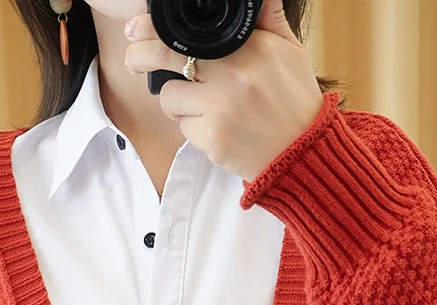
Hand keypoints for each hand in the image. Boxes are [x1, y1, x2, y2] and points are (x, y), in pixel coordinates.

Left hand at [123, 0, 324, 182]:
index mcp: (251, 47)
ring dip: (179, 104)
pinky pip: (184, 129)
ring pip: (170, 98)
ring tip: (206, 109)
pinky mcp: (213, 139)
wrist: (302, 153)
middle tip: (133, 60)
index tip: (136, 30)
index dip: (155, 30)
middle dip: (141, 57)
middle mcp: (233, 74)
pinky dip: (195, 130)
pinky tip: (218, 131)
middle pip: (166, 57)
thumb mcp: (290, 51)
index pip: (190, 31)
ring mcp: (221, 108)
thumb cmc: (295, 102)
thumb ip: (268, 19)